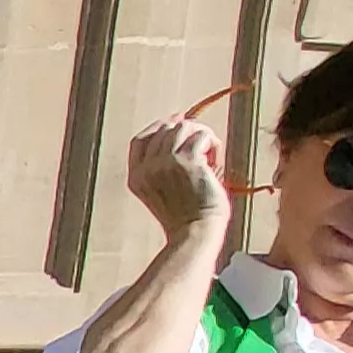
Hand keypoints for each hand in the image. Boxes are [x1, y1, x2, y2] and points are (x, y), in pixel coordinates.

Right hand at [124, 110, 230, 242]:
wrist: (195, 230)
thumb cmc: (185, 215)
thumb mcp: (159, 191)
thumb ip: (160, 168)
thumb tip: (178, 132)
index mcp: (136, 177)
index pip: (140, 140)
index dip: (158, 127)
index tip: (175, 121)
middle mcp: (147, 168)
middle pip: (163, 130)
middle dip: (185, 130)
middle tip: (202, 141)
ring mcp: (166, 163)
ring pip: (183, 127)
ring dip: (200, 133)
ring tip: (210, 148)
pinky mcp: (188, 160)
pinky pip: (201, 136)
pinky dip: (211, 141)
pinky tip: (216, 153)